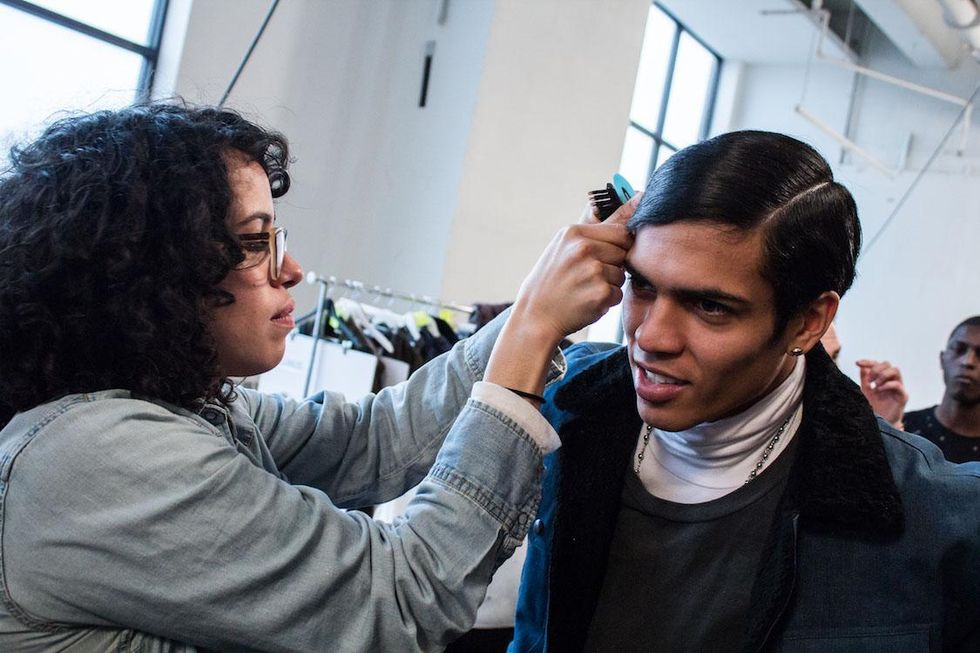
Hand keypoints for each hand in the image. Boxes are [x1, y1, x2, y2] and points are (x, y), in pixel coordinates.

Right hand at [512, 192, 639, 345]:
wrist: (536, 315)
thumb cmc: (554, 279)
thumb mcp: (566, 245)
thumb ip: (601, 224)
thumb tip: (639, 195)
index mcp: (574, 232)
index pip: (620, 231)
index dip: (616, 247)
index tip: (601, 257)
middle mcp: (583, 248)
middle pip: (623, 253)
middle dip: (612, 265)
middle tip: (586, 276)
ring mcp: (592, 271)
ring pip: (621, 275)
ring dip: (609, 284)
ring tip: (584, 288)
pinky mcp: (599, 294)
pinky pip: (617, 294)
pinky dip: (605, 301)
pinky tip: (585, 301)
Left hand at [856, 359, 908, 428]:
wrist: (880, 423)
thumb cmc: (873, 406)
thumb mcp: (865, 391)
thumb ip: (864, 378)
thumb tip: (862, 366)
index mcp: (882, 378)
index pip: (877, 364)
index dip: (868, 362)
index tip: (857, 363)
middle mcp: (891, 380)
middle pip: (887, 364)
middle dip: (876, 369)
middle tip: (869, 380)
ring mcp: (899, 388)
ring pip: (895, 370)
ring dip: (882, 374)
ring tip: (874, 384)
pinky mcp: (903, 396)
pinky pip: (898, 385)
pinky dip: (887, 385)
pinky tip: (878, 390)